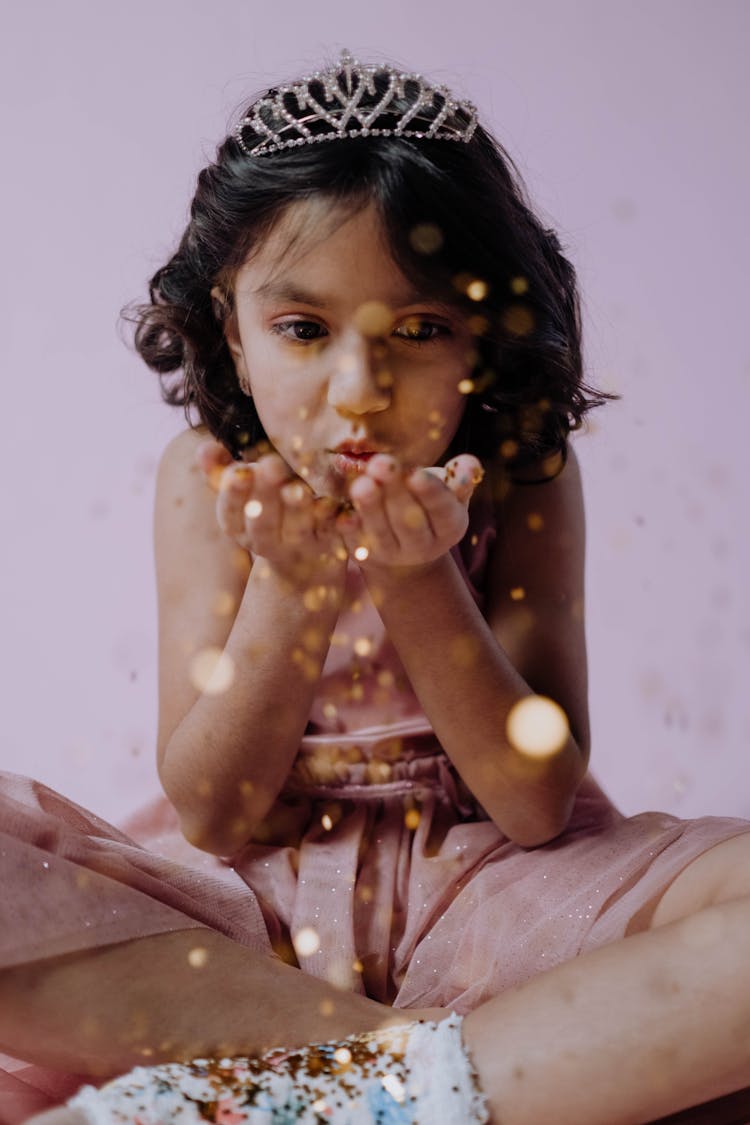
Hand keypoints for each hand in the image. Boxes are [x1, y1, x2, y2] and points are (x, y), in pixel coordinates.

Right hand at [196, 440, 346, 583]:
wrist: (303, 560)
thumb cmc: (266, 512)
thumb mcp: (242, 494)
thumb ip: (221, 471)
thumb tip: (203, 449)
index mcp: (239, 527)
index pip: (230, 513)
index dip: (234, 494)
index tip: (240, 471)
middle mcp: (265, 542)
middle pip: (261, 523)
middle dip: (264, 495)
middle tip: (271, 466)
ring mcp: (297, 547)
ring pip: (295, 530)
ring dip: (295, 509)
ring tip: (297, 489)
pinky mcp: (328, 545)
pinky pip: (330, 533)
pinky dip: (331, 520)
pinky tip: (331, 503)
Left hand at [336, 453, 483, 570]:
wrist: (406, 544)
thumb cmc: (430, 504)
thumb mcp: (451, 492)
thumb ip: (461, 477)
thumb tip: (470, 465)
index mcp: (449, 527)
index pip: (441, 510)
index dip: (429, 493)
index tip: (415, 474)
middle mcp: (423, 545)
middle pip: (409, 520)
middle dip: (395, 492)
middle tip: (381, 464)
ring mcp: (392, 553)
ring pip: (381, 532)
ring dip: (370, 507)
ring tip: (361, 483)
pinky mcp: (365, 554)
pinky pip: (355, 542)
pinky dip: (350, 528)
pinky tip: (343, 514)